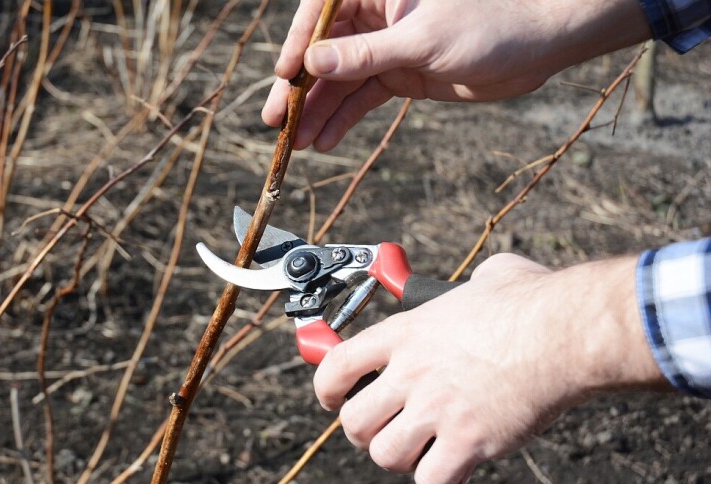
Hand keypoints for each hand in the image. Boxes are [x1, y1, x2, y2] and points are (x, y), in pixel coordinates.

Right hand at [263, 0, 650, 150]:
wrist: (535, 47)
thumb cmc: (488, 25)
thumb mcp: (422, 41)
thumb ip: (366, 54)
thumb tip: (313, 62)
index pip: (322, 13)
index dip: (298, 44)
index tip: (284, 76)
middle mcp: (375, 16)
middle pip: (324, 52)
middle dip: (299, 88)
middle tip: (276, 120)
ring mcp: (385, 47)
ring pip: (339, 81)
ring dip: (317, 111)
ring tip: (296, 142)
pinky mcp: (399, 74)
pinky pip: (361, 98)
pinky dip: (343, 120)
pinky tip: (325, 141)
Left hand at [313, 253, 667, 483]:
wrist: (567, 331)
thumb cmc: (534, 302)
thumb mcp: (486, 279)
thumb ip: (465, 288)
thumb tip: (480, 283)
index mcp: (407, 333)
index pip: (337, 366)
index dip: (327, 388)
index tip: (333, 399)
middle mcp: (412, 372)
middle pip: (354, 421)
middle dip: (366, 432)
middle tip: (386, 430)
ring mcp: (437, 408)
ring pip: (385, 455)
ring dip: (401, 457)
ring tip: (423, 448)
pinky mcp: (469, 441)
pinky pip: (431, 480)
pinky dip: (440, 478)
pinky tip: (456, 463)